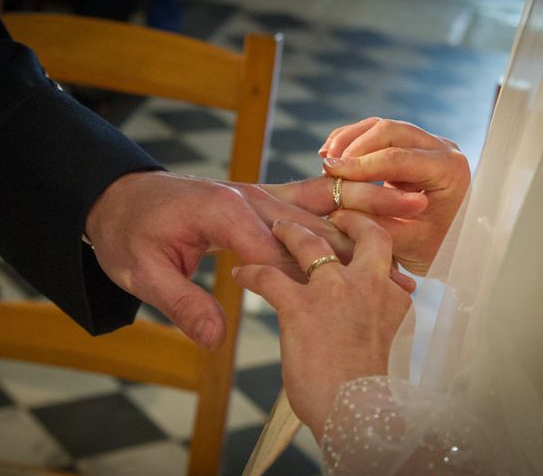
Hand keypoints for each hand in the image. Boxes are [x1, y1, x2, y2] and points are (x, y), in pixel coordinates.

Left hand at [85, 171, 415, 349]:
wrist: (119, 200)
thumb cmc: (129, 235)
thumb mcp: (142, 273)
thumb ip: (182, 303)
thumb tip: (216, 341)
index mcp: (223, 212)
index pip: (279, 246)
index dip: (317, 274)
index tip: (358, 296)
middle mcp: (248, 198)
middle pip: (313, 218)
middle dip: (365, 225)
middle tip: (415, 234)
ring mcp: (256, 196)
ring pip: (317, 205)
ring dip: (364, 209)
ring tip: (413, 208)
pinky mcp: (258, 201)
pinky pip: (305, 201)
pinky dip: (341, 208)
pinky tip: (373, 212)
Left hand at [233, 212, 410, 439]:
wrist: (366, 418)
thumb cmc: (380, 394)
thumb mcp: (393, 343)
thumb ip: (383, 315)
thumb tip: (379, 309)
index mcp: (392, 292)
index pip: (377, 251)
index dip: (362, 241)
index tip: (351, 239)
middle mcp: (368, 280)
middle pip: (360, 232)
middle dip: (347, 219)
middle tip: (334, 216)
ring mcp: (335, 289)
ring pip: (309, 242)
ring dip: (291, 231)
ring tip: (276, 228)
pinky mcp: (301, 306)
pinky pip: (268, 276)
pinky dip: (252, 272)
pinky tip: (240, 275)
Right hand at [319, 117, 469, 274]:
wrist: (450, 244)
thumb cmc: (434, 247)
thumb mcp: (406, 242)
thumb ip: (375, 222)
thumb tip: (337, 207)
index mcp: (449, 171)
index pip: (398, 158)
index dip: (360, 164)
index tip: (330, 172)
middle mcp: (442, 150)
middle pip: (390, 131)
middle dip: (352, 147)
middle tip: (326, 168)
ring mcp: (426, 144)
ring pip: (381, 127)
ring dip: (349, 140)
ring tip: (326, 162)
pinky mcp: (410, 146)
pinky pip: (377, 133)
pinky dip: (352, 140)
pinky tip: (332, 155)